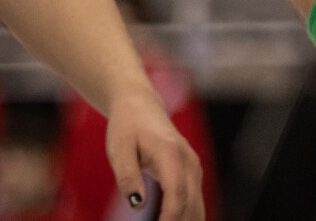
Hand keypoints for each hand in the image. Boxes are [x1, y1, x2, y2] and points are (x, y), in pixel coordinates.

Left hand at [104, 86, 202, 219]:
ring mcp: (193, 165)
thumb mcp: (119, 150)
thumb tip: (137, 203)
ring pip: (196, 201)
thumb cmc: (127, 128)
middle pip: (190, 200)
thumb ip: (128, 176)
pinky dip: (190, 214)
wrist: (141, 106)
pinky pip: (194, 197)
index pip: (176, 191)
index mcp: (170, 153)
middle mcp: (188, 160)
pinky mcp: (191, 170)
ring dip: (188, 220)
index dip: (170, 215)